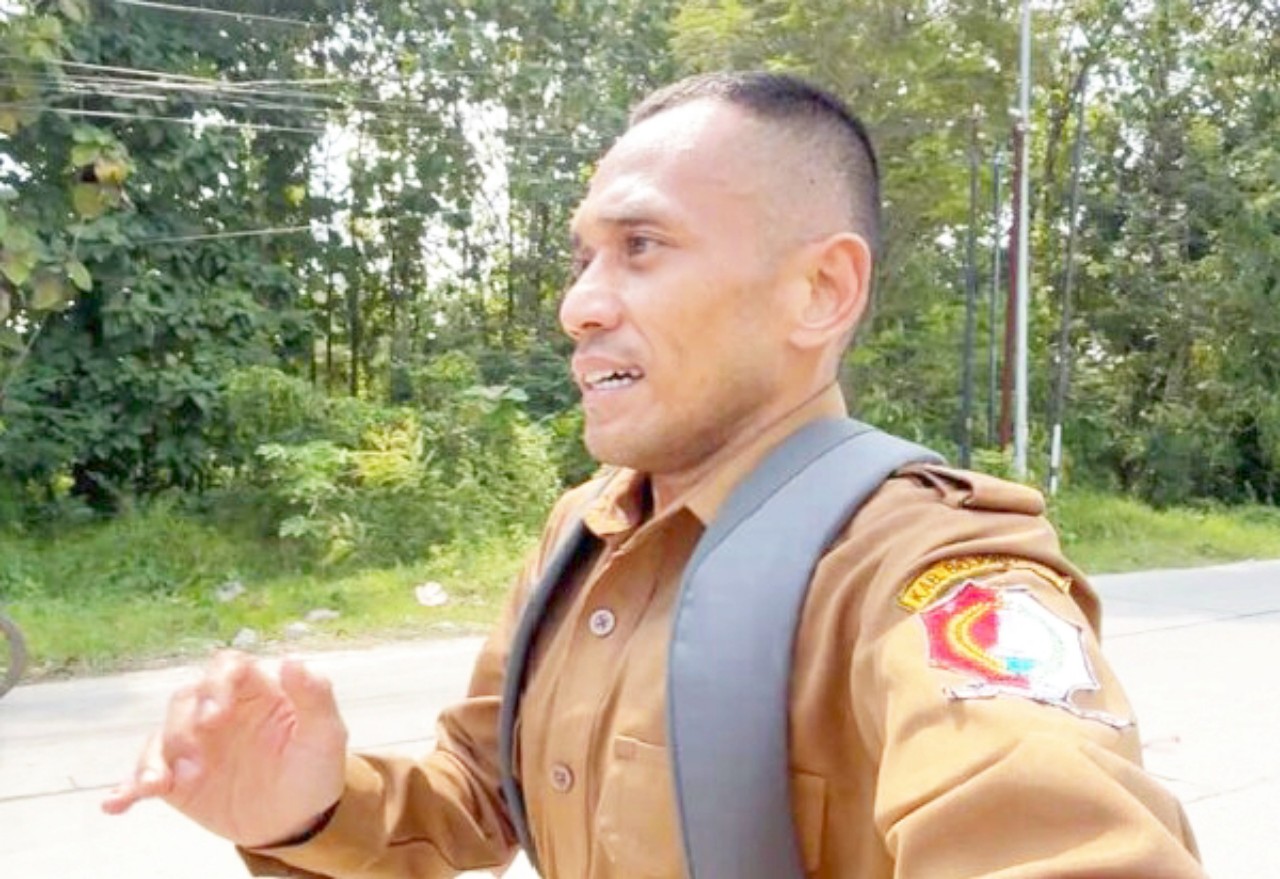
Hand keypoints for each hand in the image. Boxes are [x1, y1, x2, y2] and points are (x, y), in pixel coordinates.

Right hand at [102, 651, 348, 848]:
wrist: (297, 819)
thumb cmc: (314, 768)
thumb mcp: (326, 735)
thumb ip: (315, 697)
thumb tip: (291, 660)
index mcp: (256, 691)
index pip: (228, 667)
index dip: (219, 682)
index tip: (219, 713)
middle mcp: (219, 710)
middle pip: (187, 699)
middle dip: (187, 724)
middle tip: (199, 756)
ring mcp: (195, 744)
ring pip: (163, 735)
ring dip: (159, 758)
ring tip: (161, 784)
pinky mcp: (177, 780)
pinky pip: (145, 777)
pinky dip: (127, 788)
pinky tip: (116, 804)